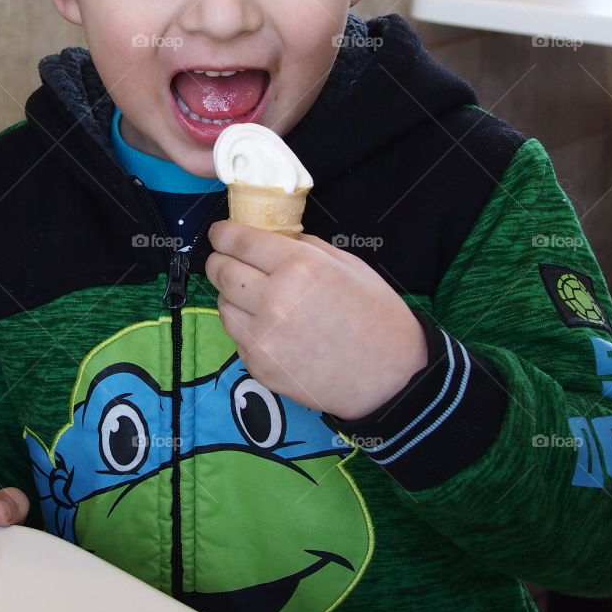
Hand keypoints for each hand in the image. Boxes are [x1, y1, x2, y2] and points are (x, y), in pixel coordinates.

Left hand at [205, 220, 427, 419]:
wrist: (391, 378)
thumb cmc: (377, 316)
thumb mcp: (348, 265)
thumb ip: (305, 247)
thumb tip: (273, 237)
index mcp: (299, 267)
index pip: (239, 241)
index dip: (224, 233)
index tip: (221, 233)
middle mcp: (274, 299)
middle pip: (220, 271)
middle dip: (221, 261)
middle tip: (229, 260)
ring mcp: (263, 337)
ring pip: (222, 305)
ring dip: (231, 296)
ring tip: (255, 297)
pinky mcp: (260, 366)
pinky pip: (237, 337)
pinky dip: (246, 328)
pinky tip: (271, 328)